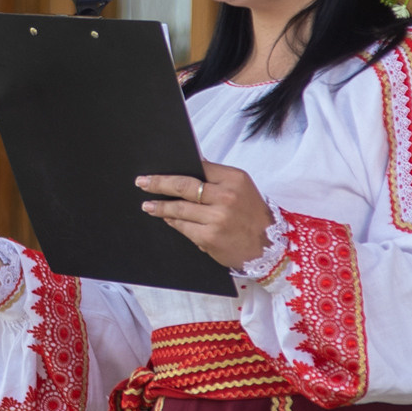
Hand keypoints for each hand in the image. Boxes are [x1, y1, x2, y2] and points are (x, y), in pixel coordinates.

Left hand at [137, 157, 274, 273]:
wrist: (268, 247)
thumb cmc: (252, 215)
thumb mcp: (242, 188)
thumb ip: (217, 177)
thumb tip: (190, 163)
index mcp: (234, 179)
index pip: (198, 167)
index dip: (176, 167)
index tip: (158, 167)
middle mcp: (226, 197)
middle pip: (183, 186)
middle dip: (159, 183)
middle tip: (142, 182)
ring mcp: (217, 218)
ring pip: (179, 208)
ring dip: (160, 206)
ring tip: (148, 205)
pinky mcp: (209, 237)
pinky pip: (183, 227)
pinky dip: (172, 222)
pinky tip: (165, 219)